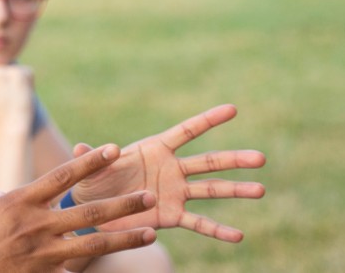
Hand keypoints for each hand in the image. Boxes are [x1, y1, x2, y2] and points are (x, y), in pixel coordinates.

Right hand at [0, 65, 35, 130]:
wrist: (11, 124)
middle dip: (4, 80)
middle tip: (4, 97)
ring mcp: (3, 71)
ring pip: (13, 70)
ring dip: (16, 81)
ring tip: (13, 97)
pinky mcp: (18, 73)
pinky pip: (26, 72)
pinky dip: (28, 82)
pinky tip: (22, 94)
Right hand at [0, 144, 157, 272]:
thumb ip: (17, 202)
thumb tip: (26, 191)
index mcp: (19, 200)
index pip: (63, 175)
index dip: (91, 162)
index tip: (115, 149)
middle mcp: (32, 223)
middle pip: (88, 210)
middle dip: (123, 203)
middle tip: (149, 196)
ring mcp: (40, 251)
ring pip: (92, 242)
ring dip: (125, 237)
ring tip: (150, 232)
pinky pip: (75, 268)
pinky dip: (93, 265)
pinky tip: (119, 263)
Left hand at [71, 104, 265, 241]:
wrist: (94, 209)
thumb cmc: (93, 180)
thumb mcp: (90, 168)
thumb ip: (92, 158)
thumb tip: (83, 147)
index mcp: (155, 149)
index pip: (186, 132)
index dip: (207, 120)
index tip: (232, 109)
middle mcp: (171, 169)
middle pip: (208, 162)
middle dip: (233, 160)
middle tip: (260, 158)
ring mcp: (175, 192)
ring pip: (211, 190)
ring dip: (236, 190)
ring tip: (261, 190)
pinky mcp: (171, 215)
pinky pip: (198, 222)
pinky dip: (217, 230)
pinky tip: (239, 236)